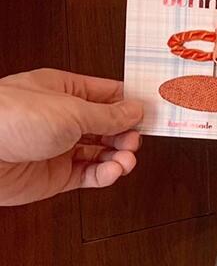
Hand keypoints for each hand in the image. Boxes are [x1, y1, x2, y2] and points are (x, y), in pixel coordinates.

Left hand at [0, 69, 143, 205]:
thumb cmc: (11, 118)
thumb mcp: (71, 110)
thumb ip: (108, 115)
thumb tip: (135, 110)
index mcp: (64, 90)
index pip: (107, 94)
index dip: (130, 103)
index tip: (152, 112)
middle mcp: (62, 118)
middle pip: (108, 125)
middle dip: (127, 133)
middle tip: (135, 139)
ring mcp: (59, 147)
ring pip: (102, 152)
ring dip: (120, 156)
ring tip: (126, 158)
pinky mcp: (56, 175)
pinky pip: (90, 174)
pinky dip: (106, 174)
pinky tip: (113, 171)